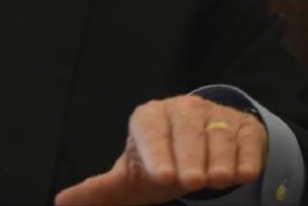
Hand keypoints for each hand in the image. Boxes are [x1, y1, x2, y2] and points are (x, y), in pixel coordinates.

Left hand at [55, 95, 266, 205]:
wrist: (199, 145)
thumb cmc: (159, 162)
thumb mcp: (130, 177)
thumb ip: (98, 191)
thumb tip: (61, 202)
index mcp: (148, 118)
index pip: (151, 131)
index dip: (158, 153)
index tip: (165, 177)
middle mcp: (180, 109)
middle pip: (188, 130)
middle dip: (191, 157)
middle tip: (193, 181)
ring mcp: (214, 114)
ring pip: (219, 134)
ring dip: (219, 160)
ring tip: (216, 178)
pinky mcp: (243, 126)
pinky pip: (247, 141)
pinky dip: (245, 158)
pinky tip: (240, 172)